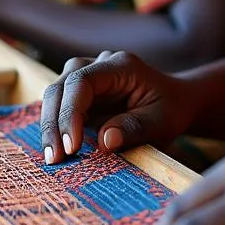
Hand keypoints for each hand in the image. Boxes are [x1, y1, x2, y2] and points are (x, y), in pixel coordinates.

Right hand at [40, 51, 198, 164]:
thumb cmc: (171, 110)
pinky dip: (55, 128)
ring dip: (49, 126)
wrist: (174, 101)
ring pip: (55, 94)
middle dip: (54, 123)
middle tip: (55, 158)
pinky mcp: (80, 93)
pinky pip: (59, 106)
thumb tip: (105, 141)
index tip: (72, 146)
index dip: (71, 112)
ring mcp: (87, 76)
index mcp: (121, 66)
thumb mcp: (162, 122)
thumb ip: (135, 128)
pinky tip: (55, 151)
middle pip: (62, 86)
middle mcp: (99, 65)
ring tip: (53, 159)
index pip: (82, 81)